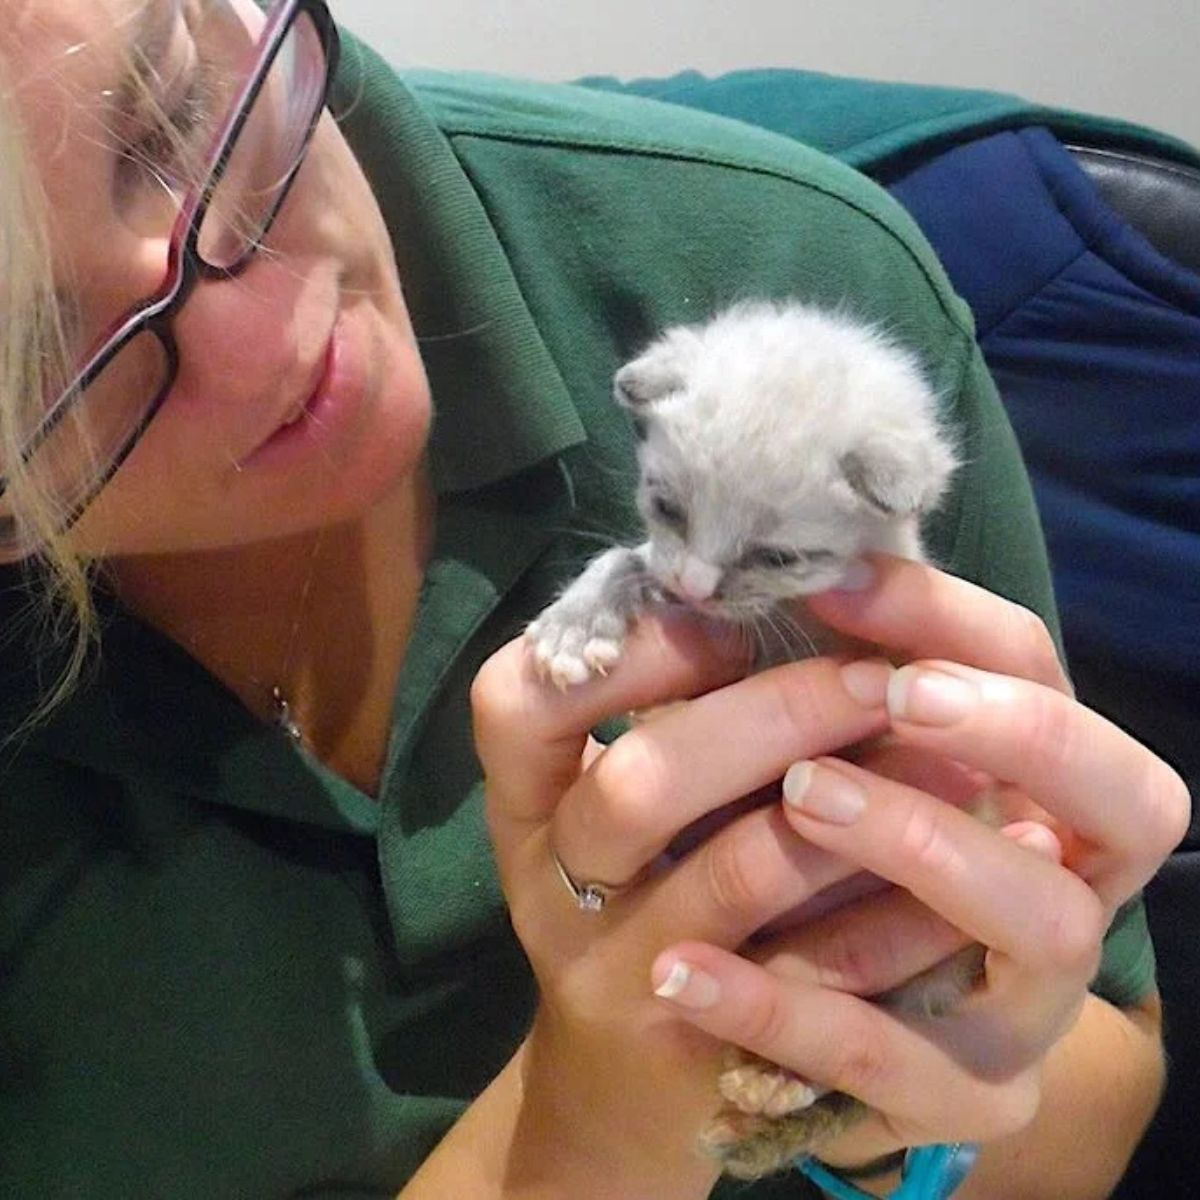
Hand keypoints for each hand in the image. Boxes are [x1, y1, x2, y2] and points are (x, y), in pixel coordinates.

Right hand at [472, 613, 902, 1196]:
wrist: (618, 1088)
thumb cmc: (637, 899)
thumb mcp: (622, 808)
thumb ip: (676, 712)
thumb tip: (795, 587)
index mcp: (526, 806)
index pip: (518, 702)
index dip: (633, 650)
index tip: (739, 614)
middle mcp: (552, 888)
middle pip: (640, 782)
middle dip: (777, 713)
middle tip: (880, 679)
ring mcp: (616, 978)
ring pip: (739, 871)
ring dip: (859, 801)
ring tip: (948, 754)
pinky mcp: (703, 1052)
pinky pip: (817, 975)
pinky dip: (898, 912)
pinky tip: (962, 871)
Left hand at [647, 555, 1190, 1170]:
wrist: (762, 1014)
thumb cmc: (787, 852)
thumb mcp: (803, 756)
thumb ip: (814, 682)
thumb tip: (770, 577)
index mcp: (1032, 781)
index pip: (1039, 669)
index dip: (951, 616)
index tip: (831, 582)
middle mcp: (1064, 882)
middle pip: (1133, 798)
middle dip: (1018, 732)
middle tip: (893, 693)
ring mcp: (1028, 1000)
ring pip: (1047, 921)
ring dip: (923, 841)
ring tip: (802, 797)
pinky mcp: (960, 1094)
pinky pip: (885, 1051)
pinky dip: (777, 1002)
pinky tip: (680, 966)